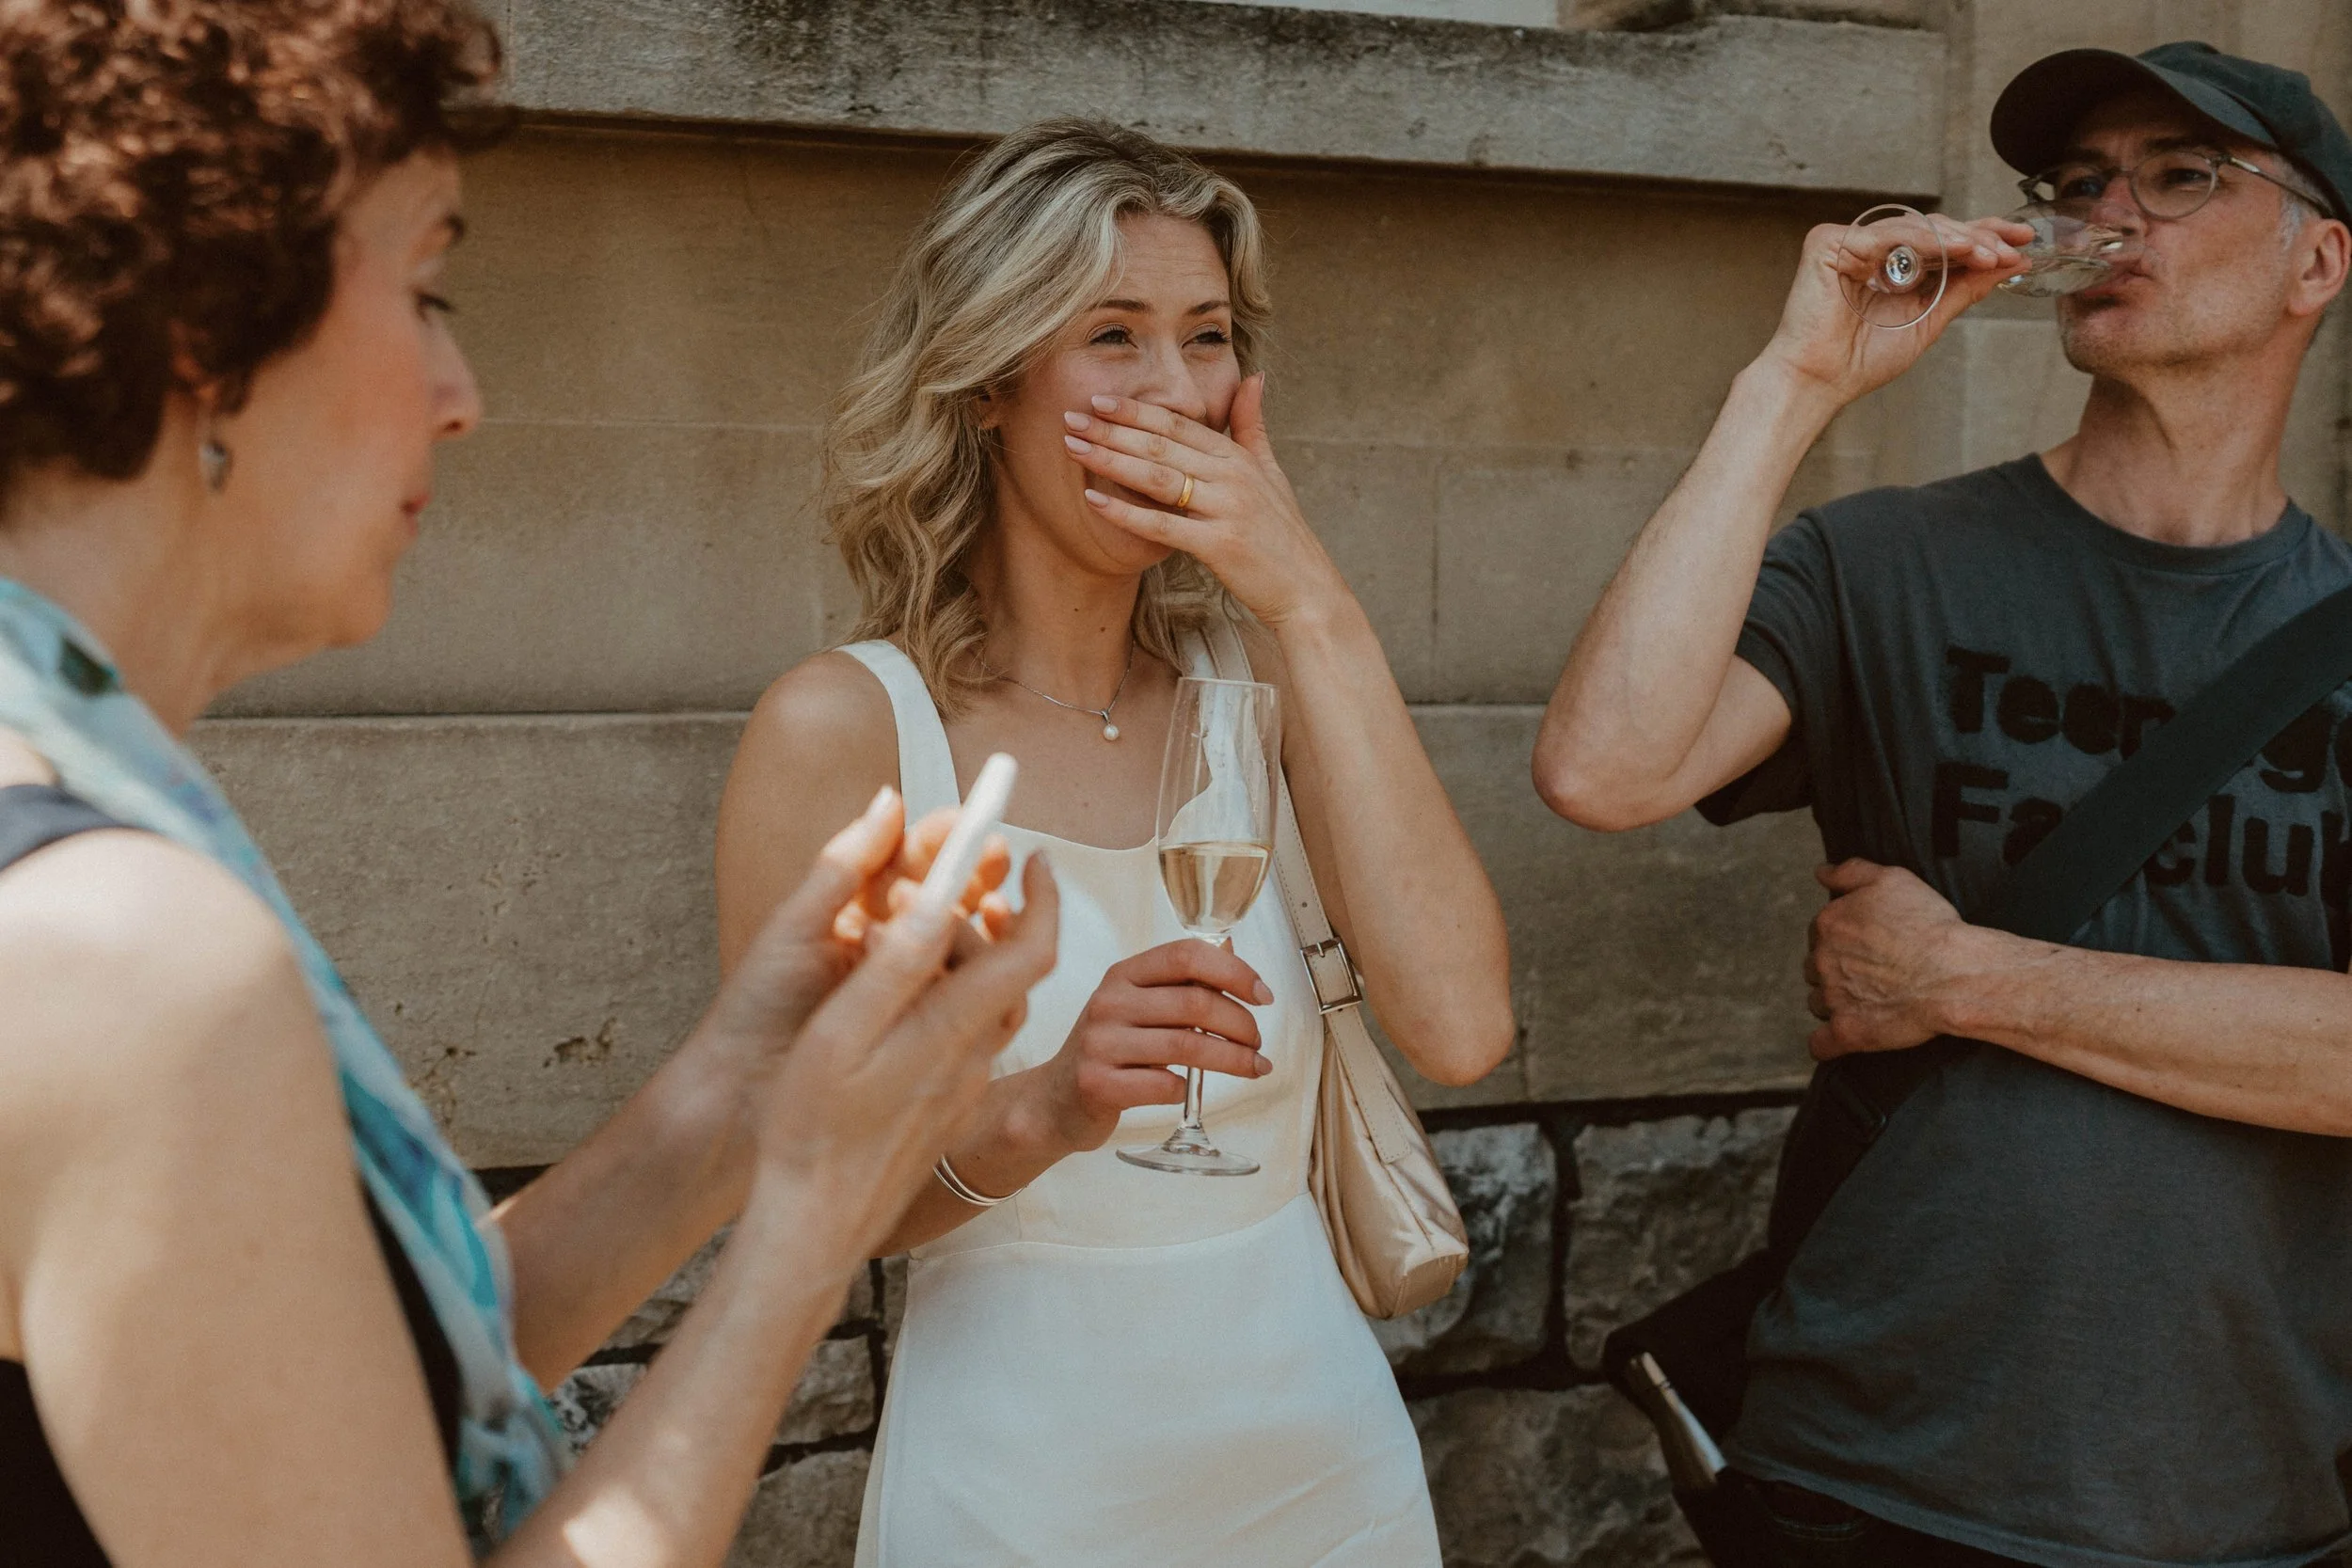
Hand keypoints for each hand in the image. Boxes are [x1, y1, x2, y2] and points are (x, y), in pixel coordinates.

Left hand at [701, 788, 1012, 1077]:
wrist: (739, 1099)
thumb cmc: (757, 1009)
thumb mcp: (796, 928)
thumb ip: (843, 865)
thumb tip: (891, 798)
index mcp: (856, 907)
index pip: (912, 859)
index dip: (945, 839)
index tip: (971, 823)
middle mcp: (888, 938)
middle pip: (947, 893)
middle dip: (974, 871)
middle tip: (994, 858)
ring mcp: (908, 983)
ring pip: (962, 940)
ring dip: (978, 919)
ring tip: (985, 908)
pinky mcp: (920, 1026)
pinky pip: (962, 992)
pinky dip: (978, 974)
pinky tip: (985, 963)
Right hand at [748, 844, 1060, 1260]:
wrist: (818, 1224)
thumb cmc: (814, 1130)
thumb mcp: (840, 1034)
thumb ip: (895, 966)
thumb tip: (937, 902)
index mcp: (950, 1030)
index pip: (1032, 952)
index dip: (1045, 899)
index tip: (1039, 860)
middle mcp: (972, 1058)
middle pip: (1015, 973)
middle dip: (1001, 919)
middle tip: (962, 884)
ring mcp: (963, 1085)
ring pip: (992, 1005)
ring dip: (978, 961)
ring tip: (932, 933)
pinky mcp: (947, 1105)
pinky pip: (970, 1036)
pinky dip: (958, 999)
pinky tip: (910, 1000)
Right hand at [1025, 939, 1274, 1153]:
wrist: (1054, 1100)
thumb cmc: (1109, 1050)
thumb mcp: (1134, 1006)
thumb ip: (1178, 987)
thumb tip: (1235, 963)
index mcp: (1123, 974)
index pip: (1185, 955)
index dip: (1234, 972)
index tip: (1263, 995)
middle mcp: (1109, 1002)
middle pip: (1194, 1003)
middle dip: (1241, 1023)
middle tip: (1257, 1042)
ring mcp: (1100, 1044)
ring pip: (1187, 1046)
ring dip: (1232, 1059)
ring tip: (1253, 1067)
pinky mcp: (1098, 1085)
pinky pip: (1164, 1086)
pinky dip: (1188, 1089)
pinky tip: (1191, 1091)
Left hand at [1060, 376, 1349, 628]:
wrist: (1307, 590)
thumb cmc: (1283, 534)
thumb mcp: (1272, 472)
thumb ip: (1253, 425)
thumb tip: (1254, 377)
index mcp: (1238, 458)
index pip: (1180, 425)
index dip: (1137, 410)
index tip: (1099, 399)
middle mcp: (1232, 477)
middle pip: (1161, 445)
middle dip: (1111, 429)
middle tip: (1069, 417)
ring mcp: (1226, 510)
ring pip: (1157, 477)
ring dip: (1110, 460)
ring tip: (1072, 447)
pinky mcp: (1219, 546)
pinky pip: (1163, 525)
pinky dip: (1126, 512)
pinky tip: (1093, 501)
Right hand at [1758, 212, 2033, 408]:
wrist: (1819, 382)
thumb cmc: (1860, 361)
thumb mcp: (1928, 322)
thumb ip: (1964, 290)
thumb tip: (2011, 265)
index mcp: (1889, 267)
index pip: (1942, 241)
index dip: (1983, 237)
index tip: (2023, 240)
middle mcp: (1869, 250)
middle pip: (1933, 229)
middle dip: (1977, 237)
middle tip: (2010, 249)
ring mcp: (1848, 244)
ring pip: (1915, 228)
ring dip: (1958, 239)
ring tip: (1990, 254)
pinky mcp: (1829, 244)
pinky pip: (1887, 235)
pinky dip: (1924, 241)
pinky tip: (1958, 249)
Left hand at [1804, 859, 1969, 1059]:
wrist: (1956, 972)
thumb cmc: (1930, 925)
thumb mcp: (1892, 879)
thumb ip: (1850, 872)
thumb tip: (1821, 872)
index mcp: (1828, 924)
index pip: (1820, 933)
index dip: (1843, 939)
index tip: (1867, 945)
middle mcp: (1822, 960)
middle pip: (1815, 968)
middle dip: (1836, 970)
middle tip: (1872, 973)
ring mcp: (1832, 998)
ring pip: (1818, 1003)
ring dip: (1835, 1002)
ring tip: (1870, 1000)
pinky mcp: (1847, 1031)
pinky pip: (1820, 1044)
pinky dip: (1827, 1043)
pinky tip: (1841, 1037)